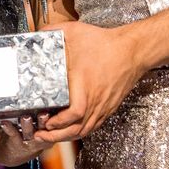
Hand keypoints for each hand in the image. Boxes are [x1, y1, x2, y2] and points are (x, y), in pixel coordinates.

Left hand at [34, 21, 143, 142]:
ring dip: (67, 136)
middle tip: (42, 136)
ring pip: (85, 130)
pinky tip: (70, 129)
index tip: (46, 122)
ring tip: (52, 136)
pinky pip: (93, 125)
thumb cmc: (106, 43)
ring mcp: (104, 106)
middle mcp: (96, 100)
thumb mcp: (75, 33)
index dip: (59, 122)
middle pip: (77, 129)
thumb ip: (53, 32)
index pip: (74, 113)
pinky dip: (80, 131)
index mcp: (86, 85)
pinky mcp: (109, 107)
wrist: (133, 50)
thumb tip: (36, 33)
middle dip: (57, 136)